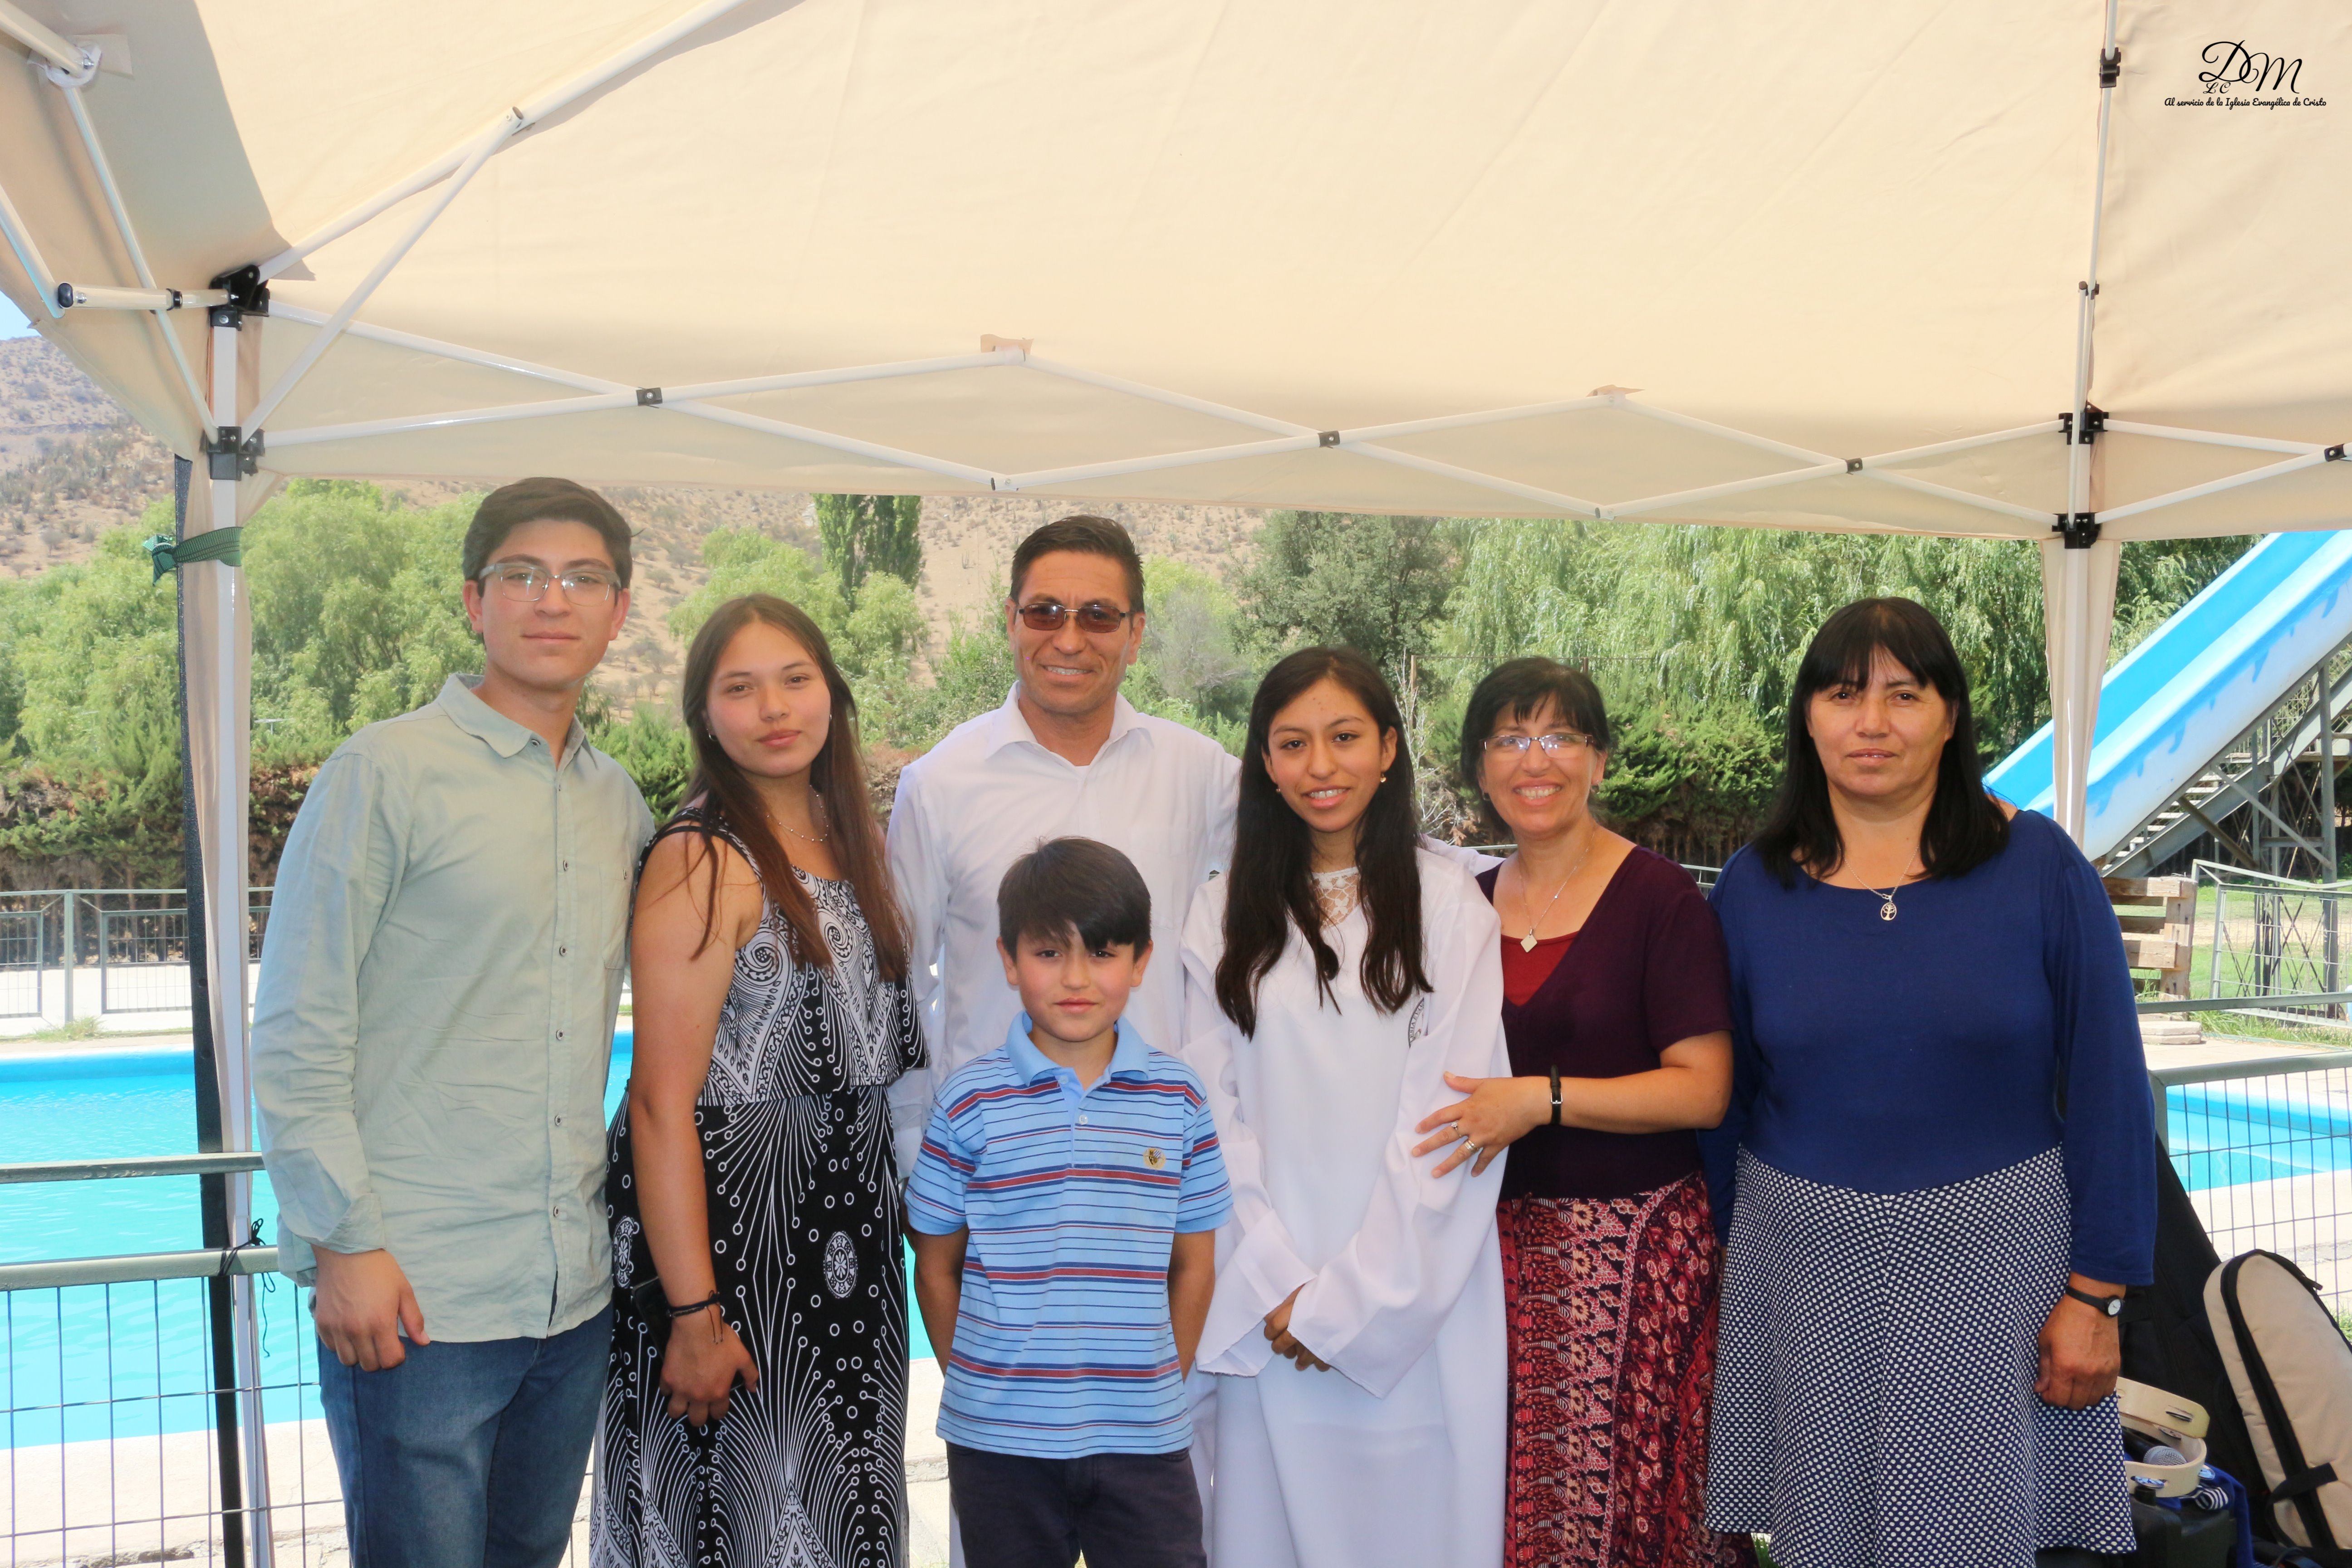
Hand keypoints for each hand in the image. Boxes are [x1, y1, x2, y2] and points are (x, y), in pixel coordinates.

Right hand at [311, 1247, 427, 1370]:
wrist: (346, 1253)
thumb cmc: (379, 1270)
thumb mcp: (404, 1291)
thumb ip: (414, 1319)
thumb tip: (423, 1342)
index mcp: (380, 1323)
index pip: (389, 1361)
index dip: (397, 1357)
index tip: (398, 1345)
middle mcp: (356, 1331)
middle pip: (369, 1365)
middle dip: (379, 1357)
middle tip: (382, 1341)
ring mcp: (336, 1329)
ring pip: (348, 1361)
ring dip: (359, 1354)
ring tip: (365, 1337)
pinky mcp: (321, 1324)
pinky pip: (332, 1348)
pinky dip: (341, 1345)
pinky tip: (348, 1330)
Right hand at [661, 1305, 759, 1426]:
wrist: (698, 1326)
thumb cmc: (723, 1341)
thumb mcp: (742, 1356)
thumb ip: (750, 1375)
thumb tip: (753, 1389)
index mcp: (718, 1393)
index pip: (718, 1414)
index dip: (718, 1411)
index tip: (716, 1405)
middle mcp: (698, 1396)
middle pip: (697, 1420)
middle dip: (699, 1416)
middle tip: (699, 1406)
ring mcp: (680, 1389)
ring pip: (675, 1412)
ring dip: (679, 1409)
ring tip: (682, 1400)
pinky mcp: (667, 1379)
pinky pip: (665, 1392)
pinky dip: (669, 1389)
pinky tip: (674, 1382)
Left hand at [1263, 1287, 1329, 1371]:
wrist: (1357, 1293)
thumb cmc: (1330, 1288)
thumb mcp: (1307, 1288)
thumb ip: (1291, 1300)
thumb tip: (1274, 1313)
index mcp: (1295, 1309)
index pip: (1274, 1324)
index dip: (1270, 1331)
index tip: (1270, 1333)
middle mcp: (1303, 1325)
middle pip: (1285, 1342)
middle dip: (1280, 1347)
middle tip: (1279, 1349)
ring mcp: (1317, 1339)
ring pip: (1303, 1356)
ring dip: (1300, 1360)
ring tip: (1299, 1364)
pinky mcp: (1332, 1348)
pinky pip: (1322, 1362)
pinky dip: (1318, 1364)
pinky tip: (1317, 1364)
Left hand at [1412, 1073, 1547, 1176]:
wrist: (1530, 1102)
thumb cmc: (1508, 1090)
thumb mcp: (1483, 1083)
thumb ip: (1463, 1083)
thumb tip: (1445, 1076)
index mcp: (1467, 1108)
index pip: (1442, 1116)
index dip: (1428, 1123)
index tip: (1417, 1130)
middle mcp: (1472, 1124)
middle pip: (1446, 1137)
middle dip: (1429, 1146)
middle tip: (1415, 1153)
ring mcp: (1484, 1137)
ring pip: (1462, 1153)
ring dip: (1448, 1164)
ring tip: (1435, 1173)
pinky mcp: (1497, 1145)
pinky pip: (1485, 1159)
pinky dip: (1479, 1167)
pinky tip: (1473, 1174)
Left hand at [2036, 1276, 2122, 1408]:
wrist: (2091, 1306)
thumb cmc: (2064, 1320)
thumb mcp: (2045, 1341)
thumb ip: (2044, 1368)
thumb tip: (2040, 1388)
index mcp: (2065, 1367)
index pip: (2059, 1398)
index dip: (2050, 1398)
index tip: (2046, 1392)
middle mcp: (2086, 1374)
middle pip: (2076, 1403)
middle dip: (2064, 1399)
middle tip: (2059, 1388)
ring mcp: (2103, 1372)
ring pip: (2093, 1400)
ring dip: (2081, 1397)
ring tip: (2073, 1385)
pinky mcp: (2115, 1368)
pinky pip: (2107, 1391)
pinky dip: (2096, 1391)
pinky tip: (2088, 1382)